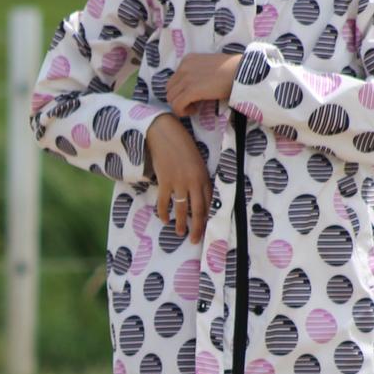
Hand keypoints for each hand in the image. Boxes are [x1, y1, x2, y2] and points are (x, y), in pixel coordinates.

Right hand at [145, 114, 211, 242]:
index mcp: (204, 176)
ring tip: (180, 233)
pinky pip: (164, 202)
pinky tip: (165, 219)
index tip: (207, 228)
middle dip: (197, 227)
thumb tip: (195, 194)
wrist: (164, 134)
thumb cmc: (181, 145)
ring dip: (181, 223)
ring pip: (182, 209)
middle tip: (195, 240)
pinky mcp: (165, 182)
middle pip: (198, 209)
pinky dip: (164, 213)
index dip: (208, 217)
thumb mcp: (196, 161)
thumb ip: (197, 177)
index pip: (209, 201)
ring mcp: (179, 182)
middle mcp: (194, 182)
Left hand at [166, 52, 238, 116]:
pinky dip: (182, 111)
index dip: (180, 91)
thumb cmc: (230, 69)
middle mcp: (183, 67)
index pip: (173, 80)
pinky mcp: (191, 90)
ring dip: (180, 106)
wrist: (241, 71)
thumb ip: (196, 73)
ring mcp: (186, 78)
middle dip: (178, 99)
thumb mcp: (208, 66)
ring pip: (171, 99)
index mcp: (187, 60)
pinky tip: (194, 110)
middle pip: (169, 90)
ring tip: (194, 107)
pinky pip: (177, 105)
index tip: (192, 96)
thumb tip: (192, 87)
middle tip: (191, 104)